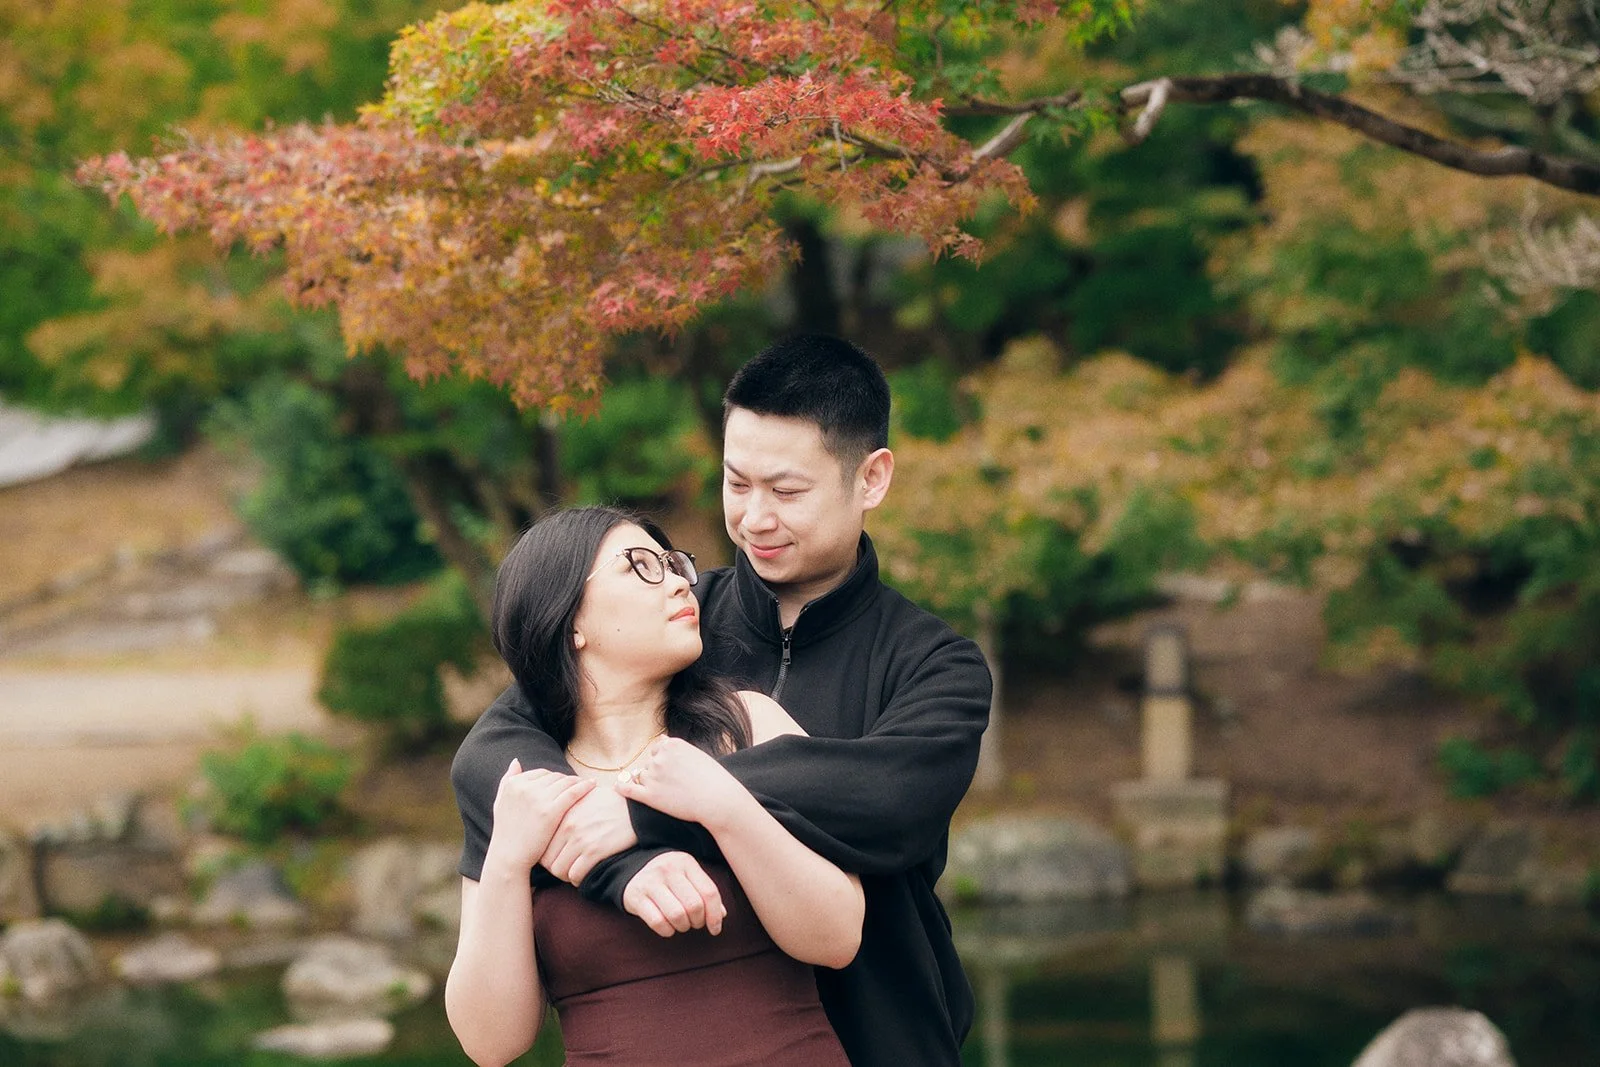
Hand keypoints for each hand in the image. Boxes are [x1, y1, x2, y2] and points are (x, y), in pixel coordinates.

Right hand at [486, 759, 594, 872]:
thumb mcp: (500, 802)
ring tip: (588, 784)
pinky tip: (593, 785)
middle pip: (554, 777)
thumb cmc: (506, 832)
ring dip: (577, 781)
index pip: (541, 774)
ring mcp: (538, 798)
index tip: (564, 785)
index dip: (554, 780)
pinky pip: (573, 792)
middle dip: (566, 781)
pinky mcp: (550, 811)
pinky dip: (584, 786)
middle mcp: (525, 787)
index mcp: (514, 784)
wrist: (509, 857)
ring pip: (565, 782)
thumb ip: (507, 780)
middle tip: (578, 784)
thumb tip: (516, 761)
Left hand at [540, 781, 638, 885]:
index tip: (558, 858)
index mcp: (563, 814)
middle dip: (556, 868)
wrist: (636, 807)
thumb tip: (553, 816)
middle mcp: (568, 827)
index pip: (542, 845)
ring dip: (566, 875)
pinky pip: (575, 875)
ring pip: (559, 871)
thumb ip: (566, 806)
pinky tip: (586, 874)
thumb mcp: (583, 796)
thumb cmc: (610, 802)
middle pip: (547, 861)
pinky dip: (578, 879)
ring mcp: (581, 839)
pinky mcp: (595, 851)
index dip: (548, 856)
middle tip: (566, 868)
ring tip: (575, 872)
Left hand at [614, 736, 744, 828]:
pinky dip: (622, 788)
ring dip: (650, 784)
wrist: (718, 800)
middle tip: (676, 785)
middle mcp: (659, 757)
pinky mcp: (649, 796)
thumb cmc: (713, 779)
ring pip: (642, 777)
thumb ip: (675, 748)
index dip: (664, 761)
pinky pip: (629, 790)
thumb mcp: (696, 754)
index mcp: (671, 744)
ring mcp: (653, 776)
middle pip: (649, 763)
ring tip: (670, 793)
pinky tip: (617, 788)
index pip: (657, 749)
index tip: (674, 772)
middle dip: (658, 772)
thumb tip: (661, 741)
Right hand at [622, 851, 726, 937]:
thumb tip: (722, 915)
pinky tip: (668, 928)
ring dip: (683, 927)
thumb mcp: (689, 878)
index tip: (715, 929)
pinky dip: (667, 931)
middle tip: (694, 923)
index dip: (715, 915)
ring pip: (677, 915)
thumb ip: (706, 893)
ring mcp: (650, 881)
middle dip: (698, 922)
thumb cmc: (669, 879)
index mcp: (686, 862)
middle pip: (694, 905)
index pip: (709, 892)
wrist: (634, 871)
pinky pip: (657, 922)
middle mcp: (668, 869)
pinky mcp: (635, 896)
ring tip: (682, 925)